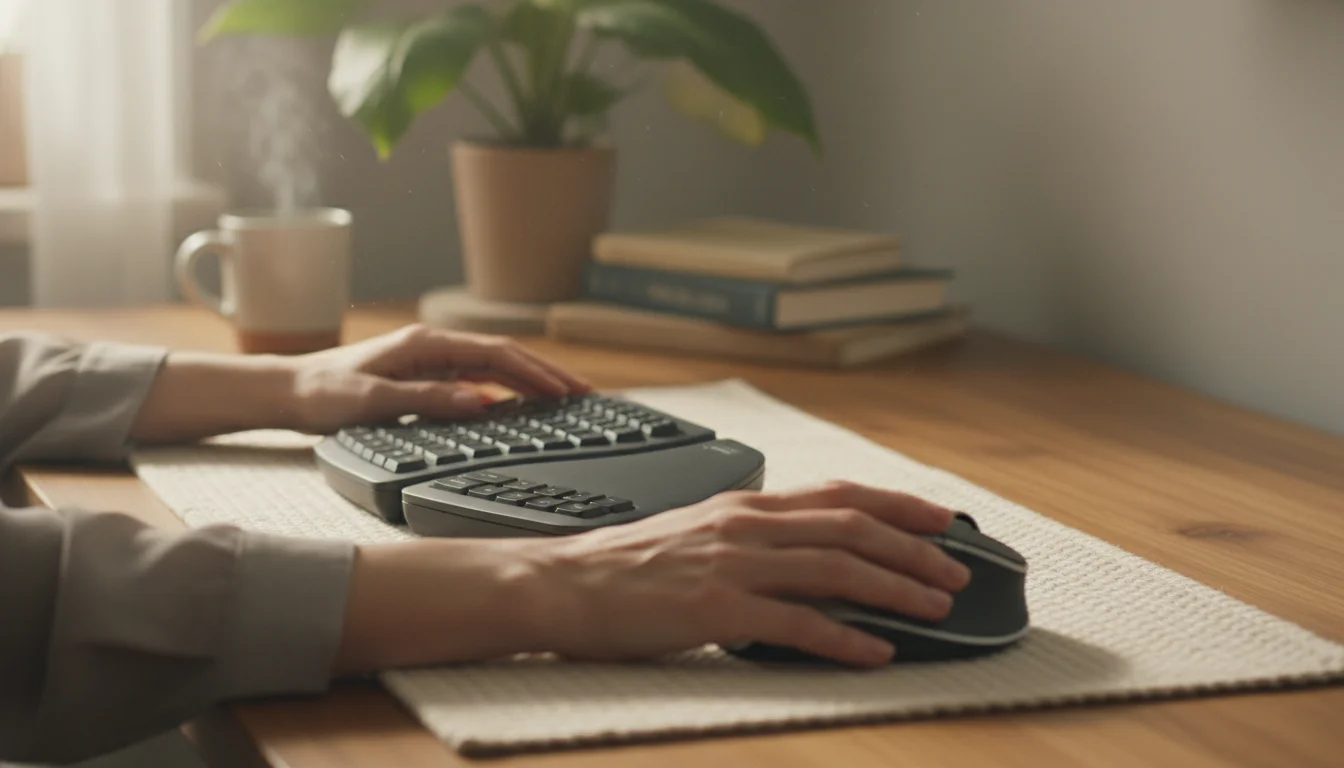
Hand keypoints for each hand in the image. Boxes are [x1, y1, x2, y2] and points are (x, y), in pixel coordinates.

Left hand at [132, 324, 590, 442]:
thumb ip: (428, 400)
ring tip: (567, 398)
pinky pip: (478, 380)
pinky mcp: (424, 377)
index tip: (567, 391)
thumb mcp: (372, 400)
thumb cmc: (321, 394)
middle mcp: (433, 348)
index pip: (497, 355)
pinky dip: (508, 390)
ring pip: (495, 367)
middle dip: (547, 373)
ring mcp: (430, 361)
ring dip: (532, 381)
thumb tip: (482, 401)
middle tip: (586, 394)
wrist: (286, 393)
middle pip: (505, 356)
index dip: (537, 373)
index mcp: (427, 344)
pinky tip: (523, 405)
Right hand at [519, 481, 971, 665]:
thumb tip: (801, 550)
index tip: (941, 519)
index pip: (839, 495)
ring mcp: (732, 565)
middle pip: (851, 528)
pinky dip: (844, 638)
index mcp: (743, 505)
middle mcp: (745, 526)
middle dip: (914, 550)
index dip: (898, 505)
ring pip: (836, 569)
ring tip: (935, 609)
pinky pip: (798, 623)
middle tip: (957, 571)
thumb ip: (748, 535)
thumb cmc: (621, 566)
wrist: (560, 585)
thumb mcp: (694, 531)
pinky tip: (874, 652)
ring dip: (896, 589)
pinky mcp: (717, 608)